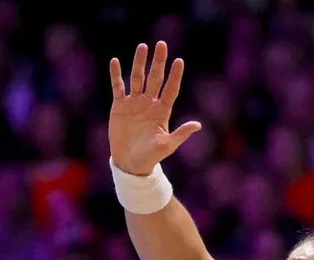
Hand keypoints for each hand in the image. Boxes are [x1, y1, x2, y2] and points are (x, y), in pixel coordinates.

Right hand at [109, 41, 201, 175]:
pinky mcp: (119, 106)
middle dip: (158, 62)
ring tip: (142, 46)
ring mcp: (134, 103)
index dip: (175, 76)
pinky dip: (116, 74)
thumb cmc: (151, 156)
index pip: (170, 89)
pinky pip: (118, 87)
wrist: (130, 162)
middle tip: (161, 44)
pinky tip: (115, 61)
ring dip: (139, 63)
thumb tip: (198, 125)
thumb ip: (181, 134)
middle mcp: (149, 102)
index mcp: (162, 110)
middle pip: (155, 78)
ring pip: (137, 78)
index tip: (179, 61)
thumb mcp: (167, 145)